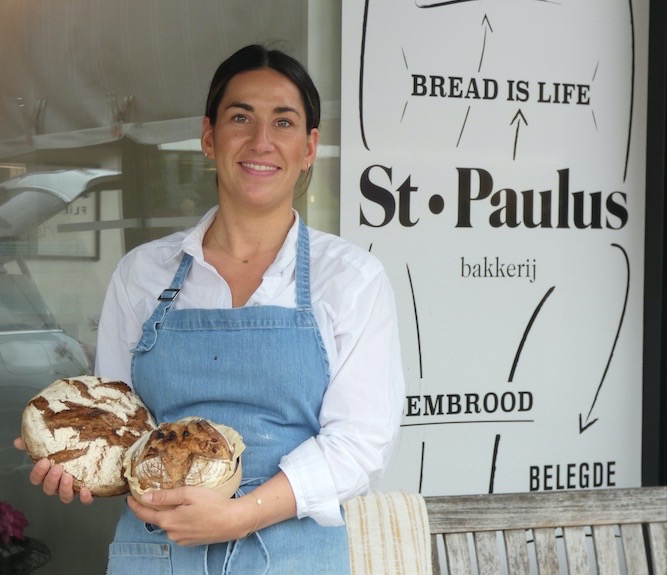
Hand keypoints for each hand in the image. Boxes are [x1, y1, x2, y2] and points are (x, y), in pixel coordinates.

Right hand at [13, 437, 93, 504]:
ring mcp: (73, 489)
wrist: (96, 450)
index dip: (38, 472)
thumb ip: (37, 443)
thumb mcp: (54, 443)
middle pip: (49, 489)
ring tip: (68, 477)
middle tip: (58, 467)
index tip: (44, 460)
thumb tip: (19, 441)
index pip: (36, 479)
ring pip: (65, 497)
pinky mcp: (87, 491)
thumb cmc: (70, 449)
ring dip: (65, 489)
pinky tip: (85, 490)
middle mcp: (59, 484)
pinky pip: (85, 500)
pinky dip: (84, 498)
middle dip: (51, 479)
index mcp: (48, 474)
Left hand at [127, 487, 256, 545]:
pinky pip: (180, 529)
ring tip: (180, 502)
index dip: (135, 505)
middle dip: (155, 508)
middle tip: (158, 494)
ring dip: (170, 514)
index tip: (129, 498)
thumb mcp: (188, 494)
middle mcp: (172, 533)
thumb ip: (165, 496)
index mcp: (169, 521)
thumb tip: (145, 496)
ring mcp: (182, 539)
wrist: (233, 521)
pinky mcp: (192, 541)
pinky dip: (180, 520)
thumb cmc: (212, 504)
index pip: (144, 514)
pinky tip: (191, 512)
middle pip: (158, 519)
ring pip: (170, 524)